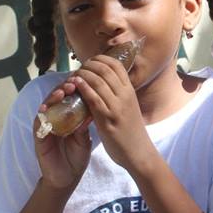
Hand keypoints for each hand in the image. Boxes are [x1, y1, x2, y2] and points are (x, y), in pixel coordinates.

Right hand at [35, 79, 92, 189]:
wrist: (68, 178)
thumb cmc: (77, 156)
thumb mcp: (85, 138)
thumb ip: (85, 123)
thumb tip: (92, 105)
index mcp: (67, 117)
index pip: (70, 97)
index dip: (75, 87)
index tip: (84, 79)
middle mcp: (55, 118)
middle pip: (57, 97)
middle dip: (64, 88)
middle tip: (73, 82)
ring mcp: (46, 126)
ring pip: (46, 106)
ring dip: (53, 97)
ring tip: (62, 91)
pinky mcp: (38, 136)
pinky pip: (38, 123)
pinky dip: (41, 114)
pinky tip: (46, 107)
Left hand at [72, 54, 155, 171]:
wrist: (139, 152)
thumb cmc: (131, 131)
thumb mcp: (129, 107)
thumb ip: (118, 95)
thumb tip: (104, 84)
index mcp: (130, 91)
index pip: (116, 65)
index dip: (101, 59)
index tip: (90, 61)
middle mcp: (125, 96)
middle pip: (106, 70)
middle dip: (89, 65)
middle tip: (79, 68)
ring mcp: (117, 107)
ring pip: (99, 81)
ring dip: (84, 75)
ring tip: (74, 75)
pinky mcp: (108, 120)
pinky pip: (94, 99)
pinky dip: (84, 88)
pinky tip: (76, 84)